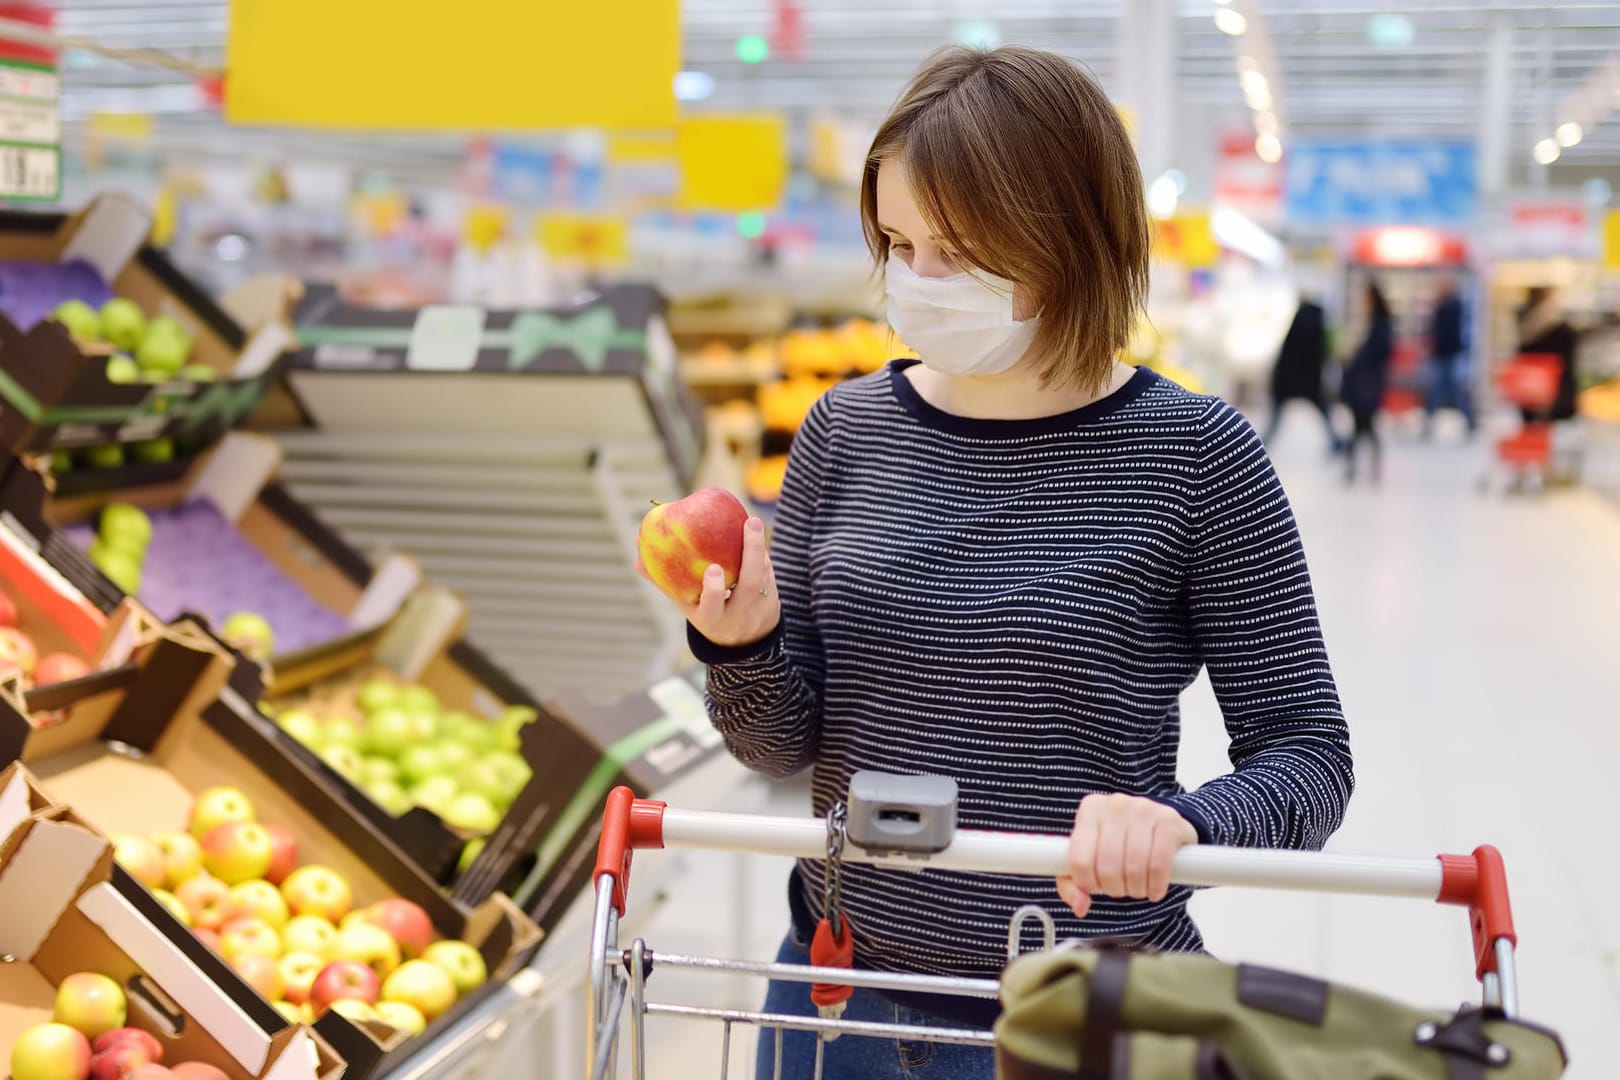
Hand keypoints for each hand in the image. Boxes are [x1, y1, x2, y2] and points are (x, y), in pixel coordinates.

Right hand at [637, 517, 780, 648]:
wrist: (743, 643)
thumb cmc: (706, 612)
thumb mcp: (685, 604)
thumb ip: (663, 580)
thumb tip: (637, 553)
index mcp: (711, 620)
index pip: (713, 607)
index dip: (714, 590)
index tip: (712, 569)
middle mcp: (738, 617)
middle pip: (749, 585)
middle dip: (752, 553)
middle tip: (751, 523)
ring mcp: (759, 610)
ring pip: (762, 576)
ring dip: (758, 549)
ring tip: (751, 524)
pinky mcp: (774, 602)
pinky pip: (769, 574)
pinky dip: (762, 555)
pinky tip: (754, 536)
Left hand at [1055, 794, 1196, 917]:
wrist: (1163, 827)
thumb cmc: (1121, 844)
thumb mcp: (1092, 858)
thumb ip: (1073, 885)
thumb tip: (1080, 907)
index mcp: (1090, 810)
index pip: (1080, 860)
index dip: (1088, 884)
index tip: (1097, 887)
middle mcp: (1115, 805)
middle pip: (1108, 866)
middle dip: (1115, 888)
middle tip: (1121, 889)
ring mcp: (1144, 809)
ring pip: (1134, 867)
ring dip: (1136, 890)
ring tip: (1138, 889)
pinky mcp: (1169, 821)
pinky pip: (1159, 864)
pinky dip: (1156, 885)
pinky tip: (1155, 890)